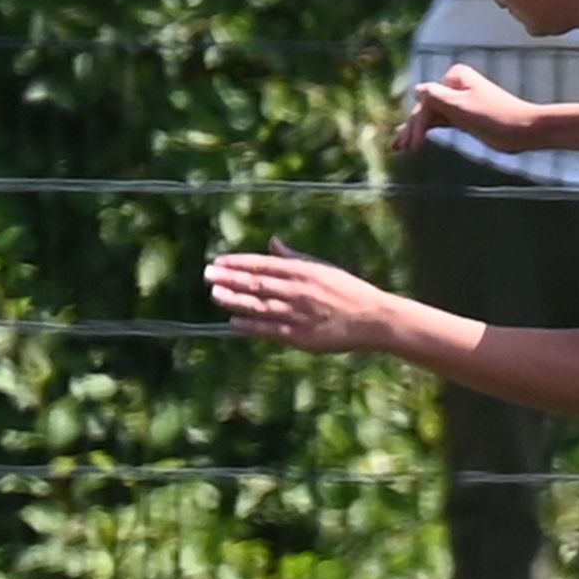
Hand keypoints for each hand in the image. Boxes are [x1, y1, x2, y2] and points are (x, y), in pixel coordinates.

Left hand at [209, 246, 406, 354]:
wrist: (372, 319)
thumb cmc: (348, 291)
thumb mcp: (323, 268)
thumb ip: (294, 257)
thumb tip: (272, 243)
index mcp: (303, 271)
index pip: (263, 264)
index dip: (238, 263)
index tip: (218, 261)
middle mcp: (297, 291)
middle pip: (256, 283)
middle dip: (229, 279)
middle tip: (207, 274)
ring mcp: (297, 314)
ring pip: (259, 305)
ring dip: (235, 300)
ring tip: (214, 294)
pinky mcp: (300, 336)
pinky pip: (269, 329)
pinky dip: (250, 325)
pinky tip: (233, 321)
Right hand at [397, 68, 578, 158]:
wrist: (525, 129)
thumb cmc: (496, 116)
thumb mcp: (462, 106)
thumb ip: (437, 97)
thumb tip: (417, 90)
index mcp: (455, 77)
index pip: (426, 101)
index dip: (417, 122)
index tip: (414, 145)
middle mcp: (455, 86)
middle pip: (426, 108)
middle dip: (413, 128)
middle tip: (400, 148)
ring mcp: (460, 102)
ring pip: (431, 116)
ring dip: (417, 131)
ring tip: (400, 148)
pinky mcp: (465, 116)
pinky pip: (440, 122)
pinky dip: (429, 131)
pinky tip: (416, 141)